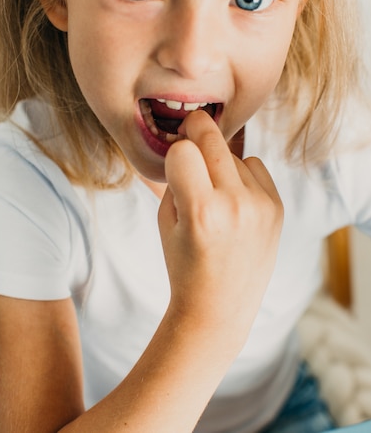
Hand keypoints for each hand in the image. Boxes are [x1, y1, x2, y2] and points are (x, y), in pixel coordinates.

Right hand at [158, 111, 282, 350]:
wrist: (219, 307)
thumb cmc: (184, 263)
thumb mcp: (165, 221)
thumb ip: (175, 177)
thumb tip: (187, 138)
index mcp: (201, 212)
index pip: (182, 150)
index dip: (174, 152)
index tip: (174, 160)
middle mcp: (235, 206)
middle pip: (211, 138)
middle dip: (195, 134)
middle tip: (189, 145)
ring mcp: (261, 206)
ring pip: (233, 153)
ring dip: (219, 164)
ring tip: (214, 196)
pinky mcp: (277, 208)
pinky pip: (254, 166)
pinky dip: (241, 175)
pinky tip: (234, 201)